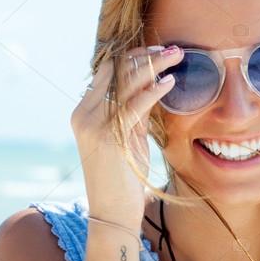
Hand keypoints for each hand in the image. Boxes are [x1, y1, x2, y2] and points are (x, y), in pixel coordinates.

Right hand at [70, 44, 181, 225]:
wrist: (113, 212)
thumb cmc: (123, 177)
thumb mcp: (126, 138)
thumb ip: (132, 113)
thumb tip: (149, 85)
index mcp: (83, 112)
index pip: (107, 72)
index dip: (133, 57)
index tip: (157, 50)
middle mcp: (84, 115)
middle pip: (116, 72)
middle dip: (145, 55)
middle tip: (171, 48)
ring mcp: (94, 125)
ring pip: (126, 83)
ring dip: (154, 65)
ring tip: (176, 55)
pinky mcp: (110, 137)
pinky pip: (134, 105)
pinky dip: (153, 90)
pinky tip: (170, 82)